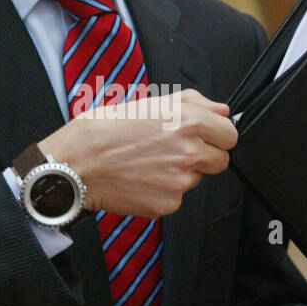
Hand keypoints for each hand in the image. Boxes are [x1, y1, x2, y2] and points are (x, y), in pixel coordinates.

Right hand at [39, 88, 237, 218]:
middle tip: (176, 151)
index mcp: (188, 121)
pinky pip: (176, 197)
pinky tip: (141, 179)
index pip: (230, 134)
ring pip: (197, 179)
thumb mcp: (147, 102)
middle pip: (221, 160)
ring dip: (181, 173)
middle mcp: (190, 151)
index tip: (208, 137)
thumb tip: (219, 109)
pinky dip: (163, 191)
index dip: (218, 135)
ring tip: (149, 163)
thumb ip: (192, 102)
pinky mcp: (168, 203)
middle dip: (205, 156)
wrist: (76, 164)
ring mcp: (181, 181)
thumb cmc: (103, 130)